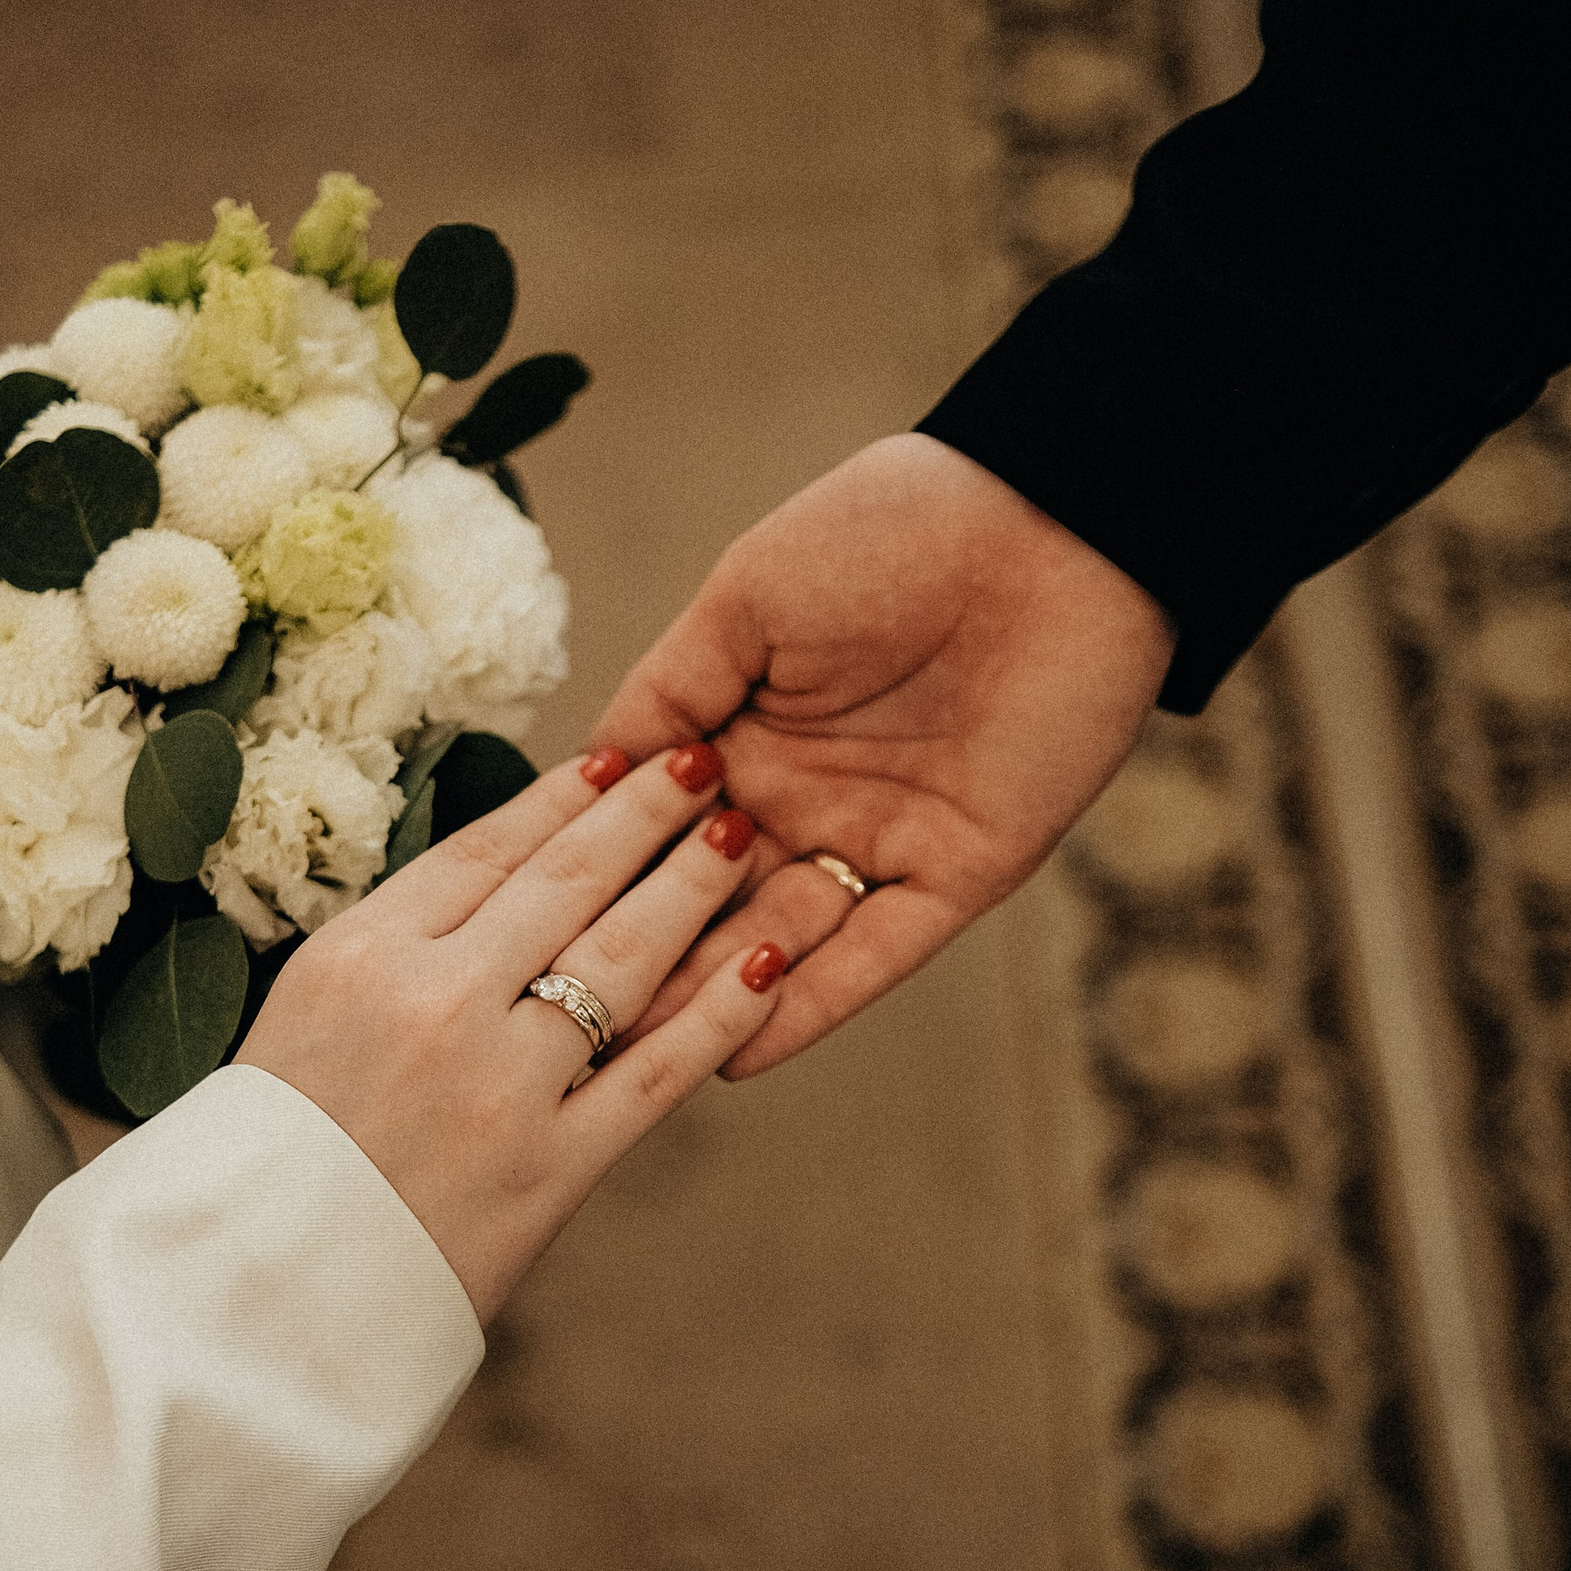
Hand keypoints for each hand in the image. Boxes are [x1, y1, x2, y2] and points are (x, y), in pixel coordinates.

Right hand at [236, 747, 798, 1323]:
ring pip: (620, 960)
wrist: (258, 1299)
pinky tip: (765, 967)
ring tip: (738, 840)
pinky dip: (719, 1017)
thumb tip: (491, 886)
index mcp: (360, 957)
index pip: (484, 850)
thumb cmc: (274, 1159)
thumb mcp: (301, 1020)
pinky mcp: (551, 1169)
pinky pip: (655, 1075)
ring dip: (690, 889)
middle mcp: (432, 1004)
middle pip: (564, 884)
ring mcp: (498, 1086)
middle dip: (644, 815)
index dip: (562, 798)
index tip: (615, 757)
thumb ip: (394, 953)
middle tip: (703, 766)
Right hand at [593, 435, 1174, 1075]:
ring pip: (775, 943)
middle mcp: (800, 802)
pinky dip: (808, 1006)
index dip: (593, 881)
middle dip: (637, 960)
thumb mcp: (748, 599)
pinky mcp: (959, 871)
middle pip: (702, 904)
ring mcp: (876, 842)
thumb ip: (667, 693)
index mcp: (742, 736)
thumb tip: (587, 780)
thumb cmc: (891, 530)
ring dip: (706, 996)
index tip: (517, 940)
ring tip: (625, 1049)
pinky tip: (736, 1052)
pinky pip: (873, 955)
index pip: (652, 833)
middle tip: (553, 1021)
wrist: (1054, 519)